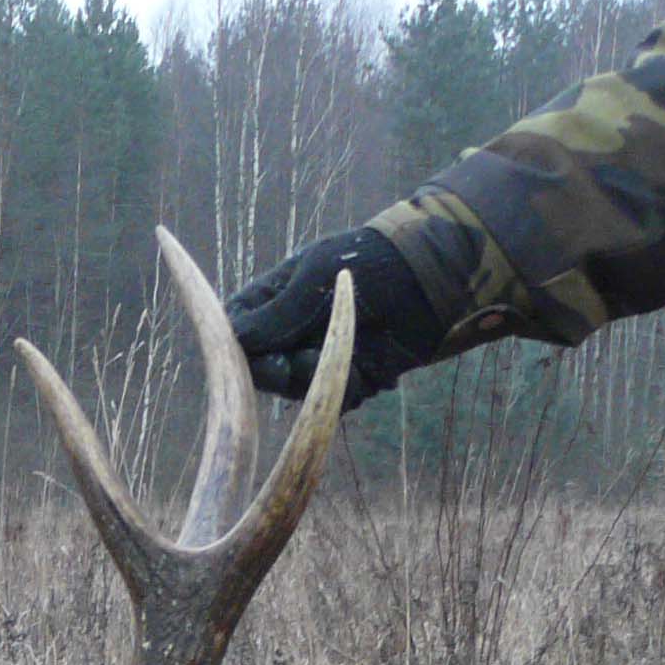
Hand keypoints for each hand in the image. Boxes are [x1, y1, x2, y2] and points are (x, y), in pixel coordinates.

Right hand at [226, 226, 444, 404]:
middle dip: (278, 372)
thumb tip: (232, 339)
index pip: (233, 334)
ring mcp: (316, 358)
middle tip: (300, 359)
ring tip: (347, 351)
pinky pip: (332, 402)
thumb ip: (274, 314)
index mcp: (270, 302)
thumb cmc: (370, 262)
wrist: (432, 279)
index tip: (257, 350)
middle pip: (259, 372)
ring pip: (294, 392)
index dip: (238, 349)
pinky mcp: (347, 379)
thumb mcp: (315, 280)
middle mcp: (288, 334)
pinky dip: (346, 389)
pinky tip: (367, 367)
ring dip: (316, 378)